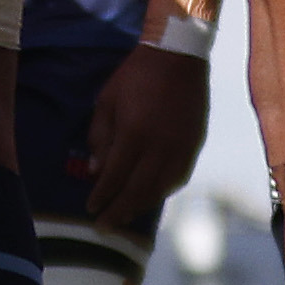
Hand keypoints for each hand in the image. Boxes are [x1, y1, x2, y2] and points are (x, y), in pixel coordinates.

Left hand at [82, 39, 208, 226]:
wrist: (178, 57)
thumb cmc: (135, 76)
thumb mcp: (107, 101)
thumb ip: (100, 137)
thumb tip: (95, 171)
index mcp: (134, 134)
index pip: (115, 177)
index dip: (102, 197)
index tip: (91, 209)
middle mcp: (159, 147)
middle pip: (137, 191)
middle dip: (119, 211)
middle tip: (105, 226)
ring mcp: (180, 149)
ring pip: (159, 189)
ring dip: (140, 206)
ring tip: (125, 216)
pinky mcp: (193, 146)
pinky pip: (178, 178)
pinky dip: (162, 191)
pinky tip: (151, 196)